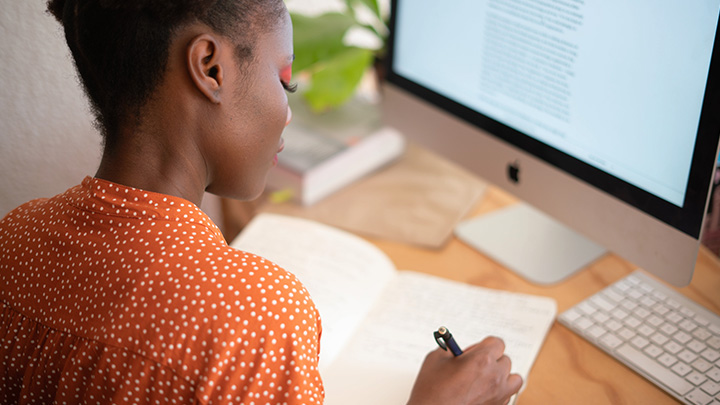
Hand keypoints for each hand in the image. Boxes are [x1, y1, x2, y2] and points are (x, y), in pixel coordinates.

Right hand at [407, 336, 521, 404]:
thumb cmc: (431, 391)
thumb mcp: (436, 359)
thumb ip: (451, 349)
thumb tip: (456, 348)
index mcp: (482, 360)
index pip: (497, 343)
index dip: (485, 345)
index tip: (475, 350)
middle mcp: (495, 377)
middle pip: (505, 360)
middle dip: (491, 360)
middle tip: (474, 365)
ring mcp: (499, 395)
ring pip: (514, 379)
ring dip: (503, 376)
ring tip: (486, 379)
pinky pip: (507, 396)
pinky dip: (499, 392)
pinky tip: (482, 393)